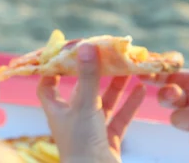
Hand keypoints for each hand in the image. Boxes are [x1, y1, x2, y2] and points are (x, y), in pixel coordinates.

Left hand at [37, 43, 145, 162]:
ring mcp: (91, 130)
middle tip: (108, 54)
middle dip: (96, 73)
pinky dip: (130, 104)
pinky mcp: (108, 139)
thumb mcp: (85, 105)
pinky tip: (141, 90)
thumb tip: (86, 45)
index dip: (53, 70)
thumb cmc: (82, 143)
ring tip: (129, 68)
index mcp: (58, 111)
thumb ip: (88, 76)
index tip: (64, 53)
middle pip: (83, 90)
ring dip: (116, 86)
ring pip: (104, 103)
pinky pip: (120, 117)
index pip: (48, 86)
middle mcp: (73, 119)